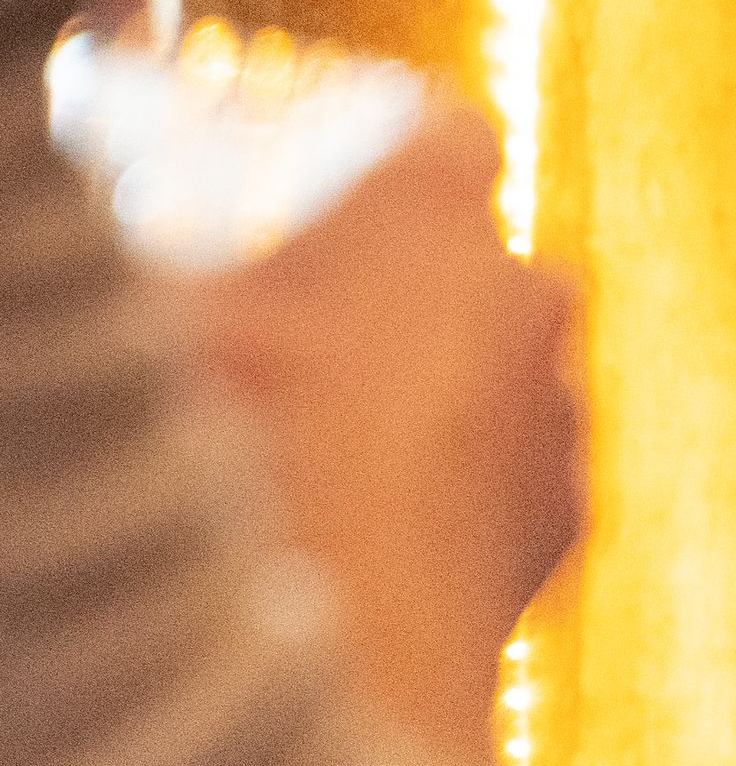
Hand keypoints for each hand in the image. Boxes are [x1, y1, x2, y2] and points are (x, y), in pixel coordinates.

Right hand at [187, 105, 582, 765]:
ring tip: (354, 451)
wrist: (341, 633)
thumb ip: (161, 253)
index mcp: (429, 198)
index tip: (353, 192)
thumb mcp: (158, 313)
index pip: (441, 132)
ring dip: (450, 400)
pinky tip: (395, 526)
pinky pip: (519, 479)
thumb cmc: (239, 442)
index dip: (397, 161)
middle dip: (417, 295)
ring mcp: (559, 407)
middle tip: (333, 338)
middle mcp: (524, 288)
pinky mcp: (569, 515)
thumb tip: (135, 221)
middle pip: (477, 263)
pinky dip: (469, 494)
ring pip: (506, 375)